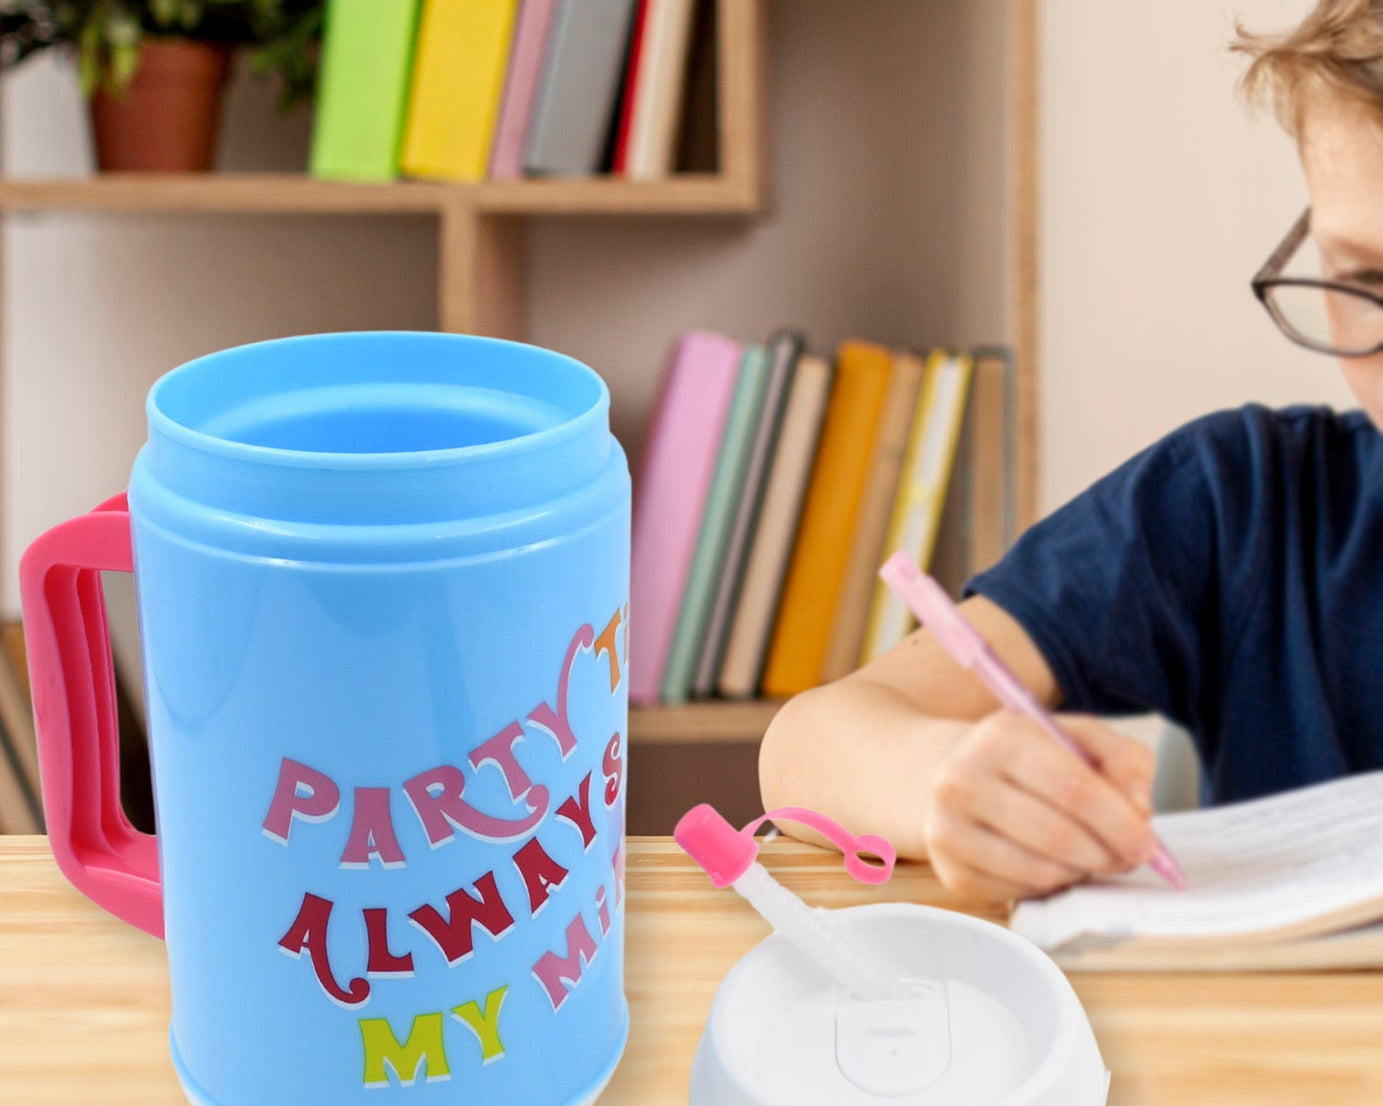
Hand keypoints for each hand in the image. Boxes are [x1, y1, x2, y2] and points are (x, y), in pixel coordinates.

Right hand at [923, 711, 1156, 902]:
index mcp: (1000, 737)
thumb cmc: (1025, 757)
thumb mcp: (1074, 736)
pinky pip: (1021, 894)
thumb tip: (1139, 809)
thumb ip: (1123, 759)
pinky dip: (1050, 885)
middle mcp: (963, 781)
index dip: (1119, 822)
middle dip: (1107, 855)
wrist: (945, 773)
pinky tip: (1051, 863)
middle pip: (1057, 836)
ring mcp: (949, 829)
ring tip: (1088, 855)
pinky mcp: (952, 871)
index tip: (1147, 844)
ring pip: (1040, 872)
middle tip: (1127, 857)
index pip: (1072, 788)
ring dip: (1081, 872)